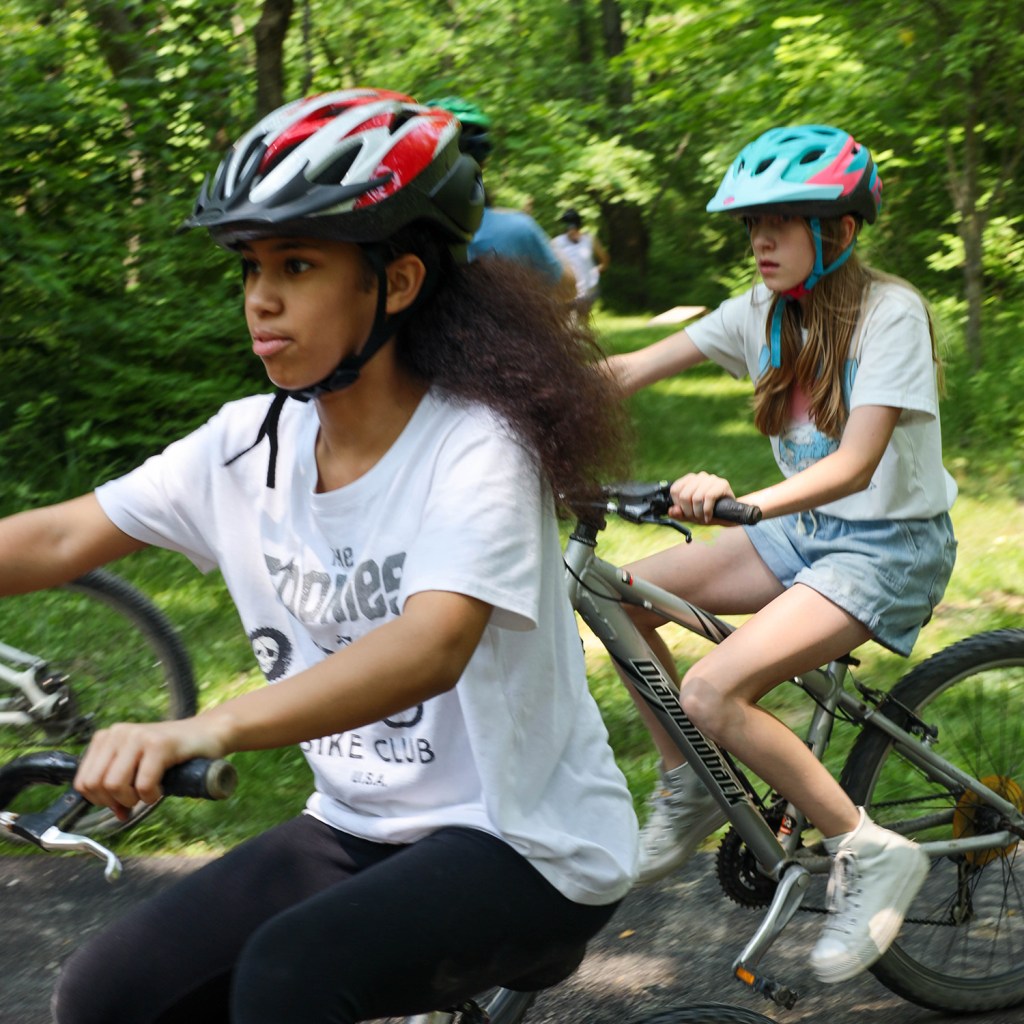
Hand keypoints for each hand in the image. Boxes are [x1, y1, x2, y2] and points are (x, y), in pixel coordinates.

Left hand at [74, 718, 224, 819]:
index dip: (99, 801)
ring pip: (115, 785)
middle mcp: (118, 733)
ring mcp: (138, 736)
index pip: (82, 781)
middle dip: (113, 802)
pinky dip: (151, 796)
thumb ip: (118, 782)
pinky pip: (143, 784)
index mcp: (106, 737)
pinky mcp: (159, 744)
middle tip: (134, 800)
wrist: (208, 734)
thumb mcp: (136, 764)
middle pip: (95, 784)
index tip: (119, 803)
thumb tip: (114, 812)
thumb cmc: (173, 753)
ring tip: (148, 793)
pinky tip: (161, 789)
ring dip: (132, 799)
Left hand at [668, 472, 735, 524]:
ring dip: (698, 513)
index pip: (675, 490)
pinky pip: (709, 497)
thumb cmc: (709, 513)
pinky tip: (709, 516)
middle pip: (684, 495)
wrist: (730, 516)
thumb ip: (679, 513)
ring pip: (696, 497)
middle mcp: (700, 476)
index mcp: (689, 480)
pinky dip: (707, 511)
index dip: (678, 505)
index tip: (685, 512)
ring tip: (703, 518)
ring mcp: (711, 479)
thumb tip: (671, 511)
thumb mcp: (691, 515)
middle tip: (696, 518)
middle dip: (689, 512)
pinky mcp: (722, 484)